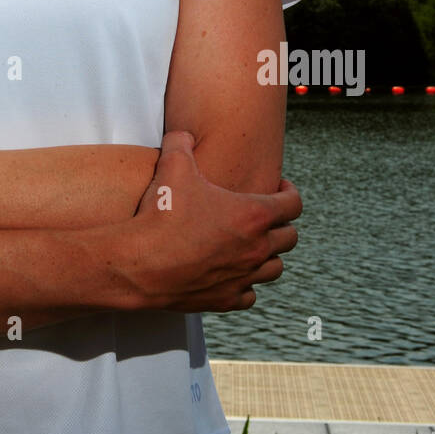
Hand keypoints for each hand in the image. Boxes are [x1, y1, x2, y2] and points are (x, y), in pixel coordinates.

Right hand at [108, 129, 301, 312]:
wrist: (141, 263)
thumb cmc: (162, 214)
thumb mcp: (172, 165)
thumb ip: (182, 141)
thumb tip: (184, 134)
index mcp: (252, 215)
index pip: (293, 204)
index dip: (289, 191)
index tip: (279, 187)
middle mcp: (256, 248)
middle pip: (290, 238)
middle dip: (281, 223)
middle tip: (264, 215)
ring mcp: (243, 276)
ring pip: (275, 268)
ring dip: (268, 254)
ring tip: (252, 244)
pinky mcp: (227, 299)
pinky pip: (250, 294)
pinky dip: (246, 283)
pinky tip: (233, 272)